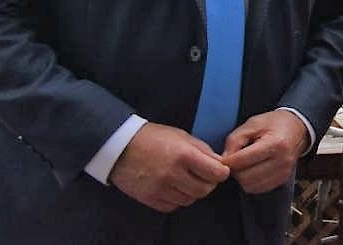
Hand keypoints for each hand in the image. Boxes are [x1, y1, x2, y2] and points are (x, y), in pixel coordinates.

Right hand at [109, 123, 229, 212]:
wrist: (120, 146)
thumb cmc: (153, 137)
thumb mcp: (182, 136)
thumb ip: (203, 150)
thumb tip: (220, 164)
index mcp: (184, 154)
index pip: (216, 173)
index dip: (222, 172)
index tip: (219, 170)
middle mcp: (173, 173)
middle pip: (205, 189)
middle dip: (208, 183)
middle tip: (204, 175)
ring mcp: (160, 188)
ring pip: (190, 199)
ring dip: (193, 191)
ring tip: (186, 180)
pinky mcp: (149, 198)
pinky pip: (172, 206)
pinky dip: (177, 199)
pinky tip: (174, 187)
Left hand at [220, 109, 308, 193]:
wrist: (297, 128)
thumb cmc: (273, 123)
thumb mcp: (252, 124)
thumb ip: (235, 140)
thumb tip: (223, 160)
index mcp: (275, 143)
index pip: (242, 160)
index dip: (227, 161)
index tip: (224, 158)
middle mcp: (282, 161)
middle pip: (245, 177)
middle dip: (235, 170)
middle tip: (235, 161)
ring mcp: (284, 173)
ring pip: (250, 186)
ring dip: (242, 178)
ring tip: (244, 166)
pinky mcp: (282, 180)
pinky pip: (258, 189)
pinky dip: (251, 183)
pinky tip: (252, 171)